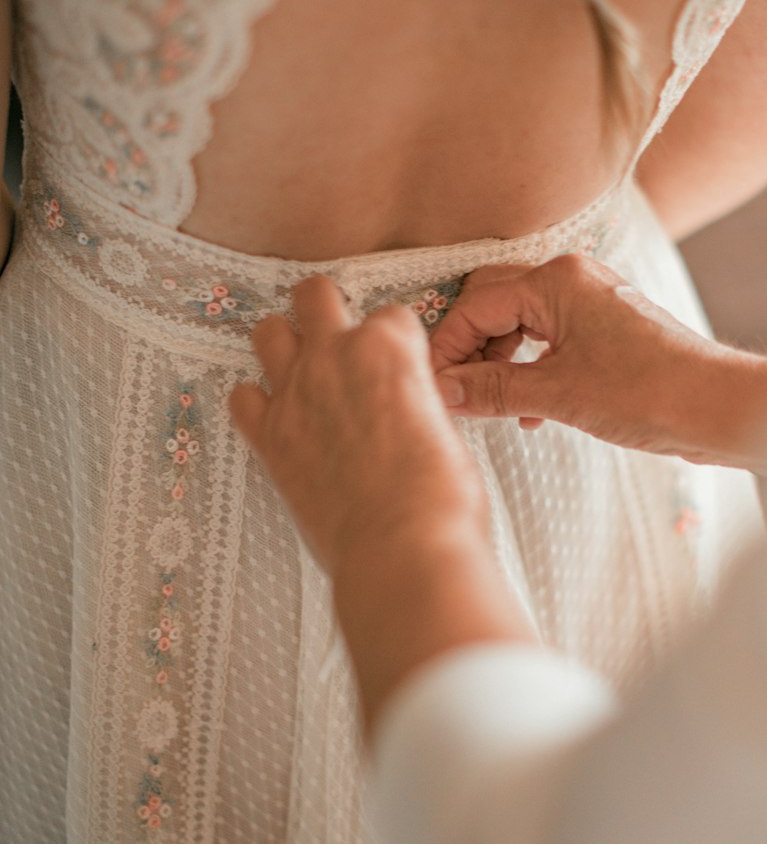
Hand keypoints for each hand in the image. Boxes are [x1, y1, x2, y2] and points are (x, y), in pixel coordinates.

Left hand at [230, 276, 485, 575]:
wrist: (402, 548)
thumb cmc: (442, 497)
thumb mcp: (446, 429)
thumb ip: (417, 401)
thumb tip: (408, 407)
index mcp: (391, 346)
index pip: (391, 316)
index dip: (396, 342)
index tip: (399, 366)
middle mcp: (337, 355)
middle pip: (315, 295)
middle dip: (326, 309)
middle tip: (337, 337)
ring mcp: (296, 392)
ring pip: (267, 332)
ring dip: (284, 345)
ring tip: (301, 370)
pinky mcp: (269, 436)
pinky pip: (242, 397)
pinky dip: (256, 402)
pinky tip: (278, 418)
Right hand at [431, 254, 766, 473]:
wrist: (716, 406)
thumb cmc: (651, 391)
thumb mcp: (557, 394)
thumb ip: (492, 390)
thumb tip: (444, 391)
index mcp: (556, 280)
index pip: (475, 304)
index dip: (447, 348)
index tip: (433, 388)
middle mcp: (572, 279)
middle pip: (493, 304)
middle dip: (470, 350)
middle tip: (456, 393)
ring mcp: (591, 302)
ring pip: (520, 324)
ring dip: (499, 364)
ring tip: (491, 406)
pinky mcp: (605, 330)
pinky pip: (548, 340)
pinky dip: (529, 370)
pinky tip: (529, 412)